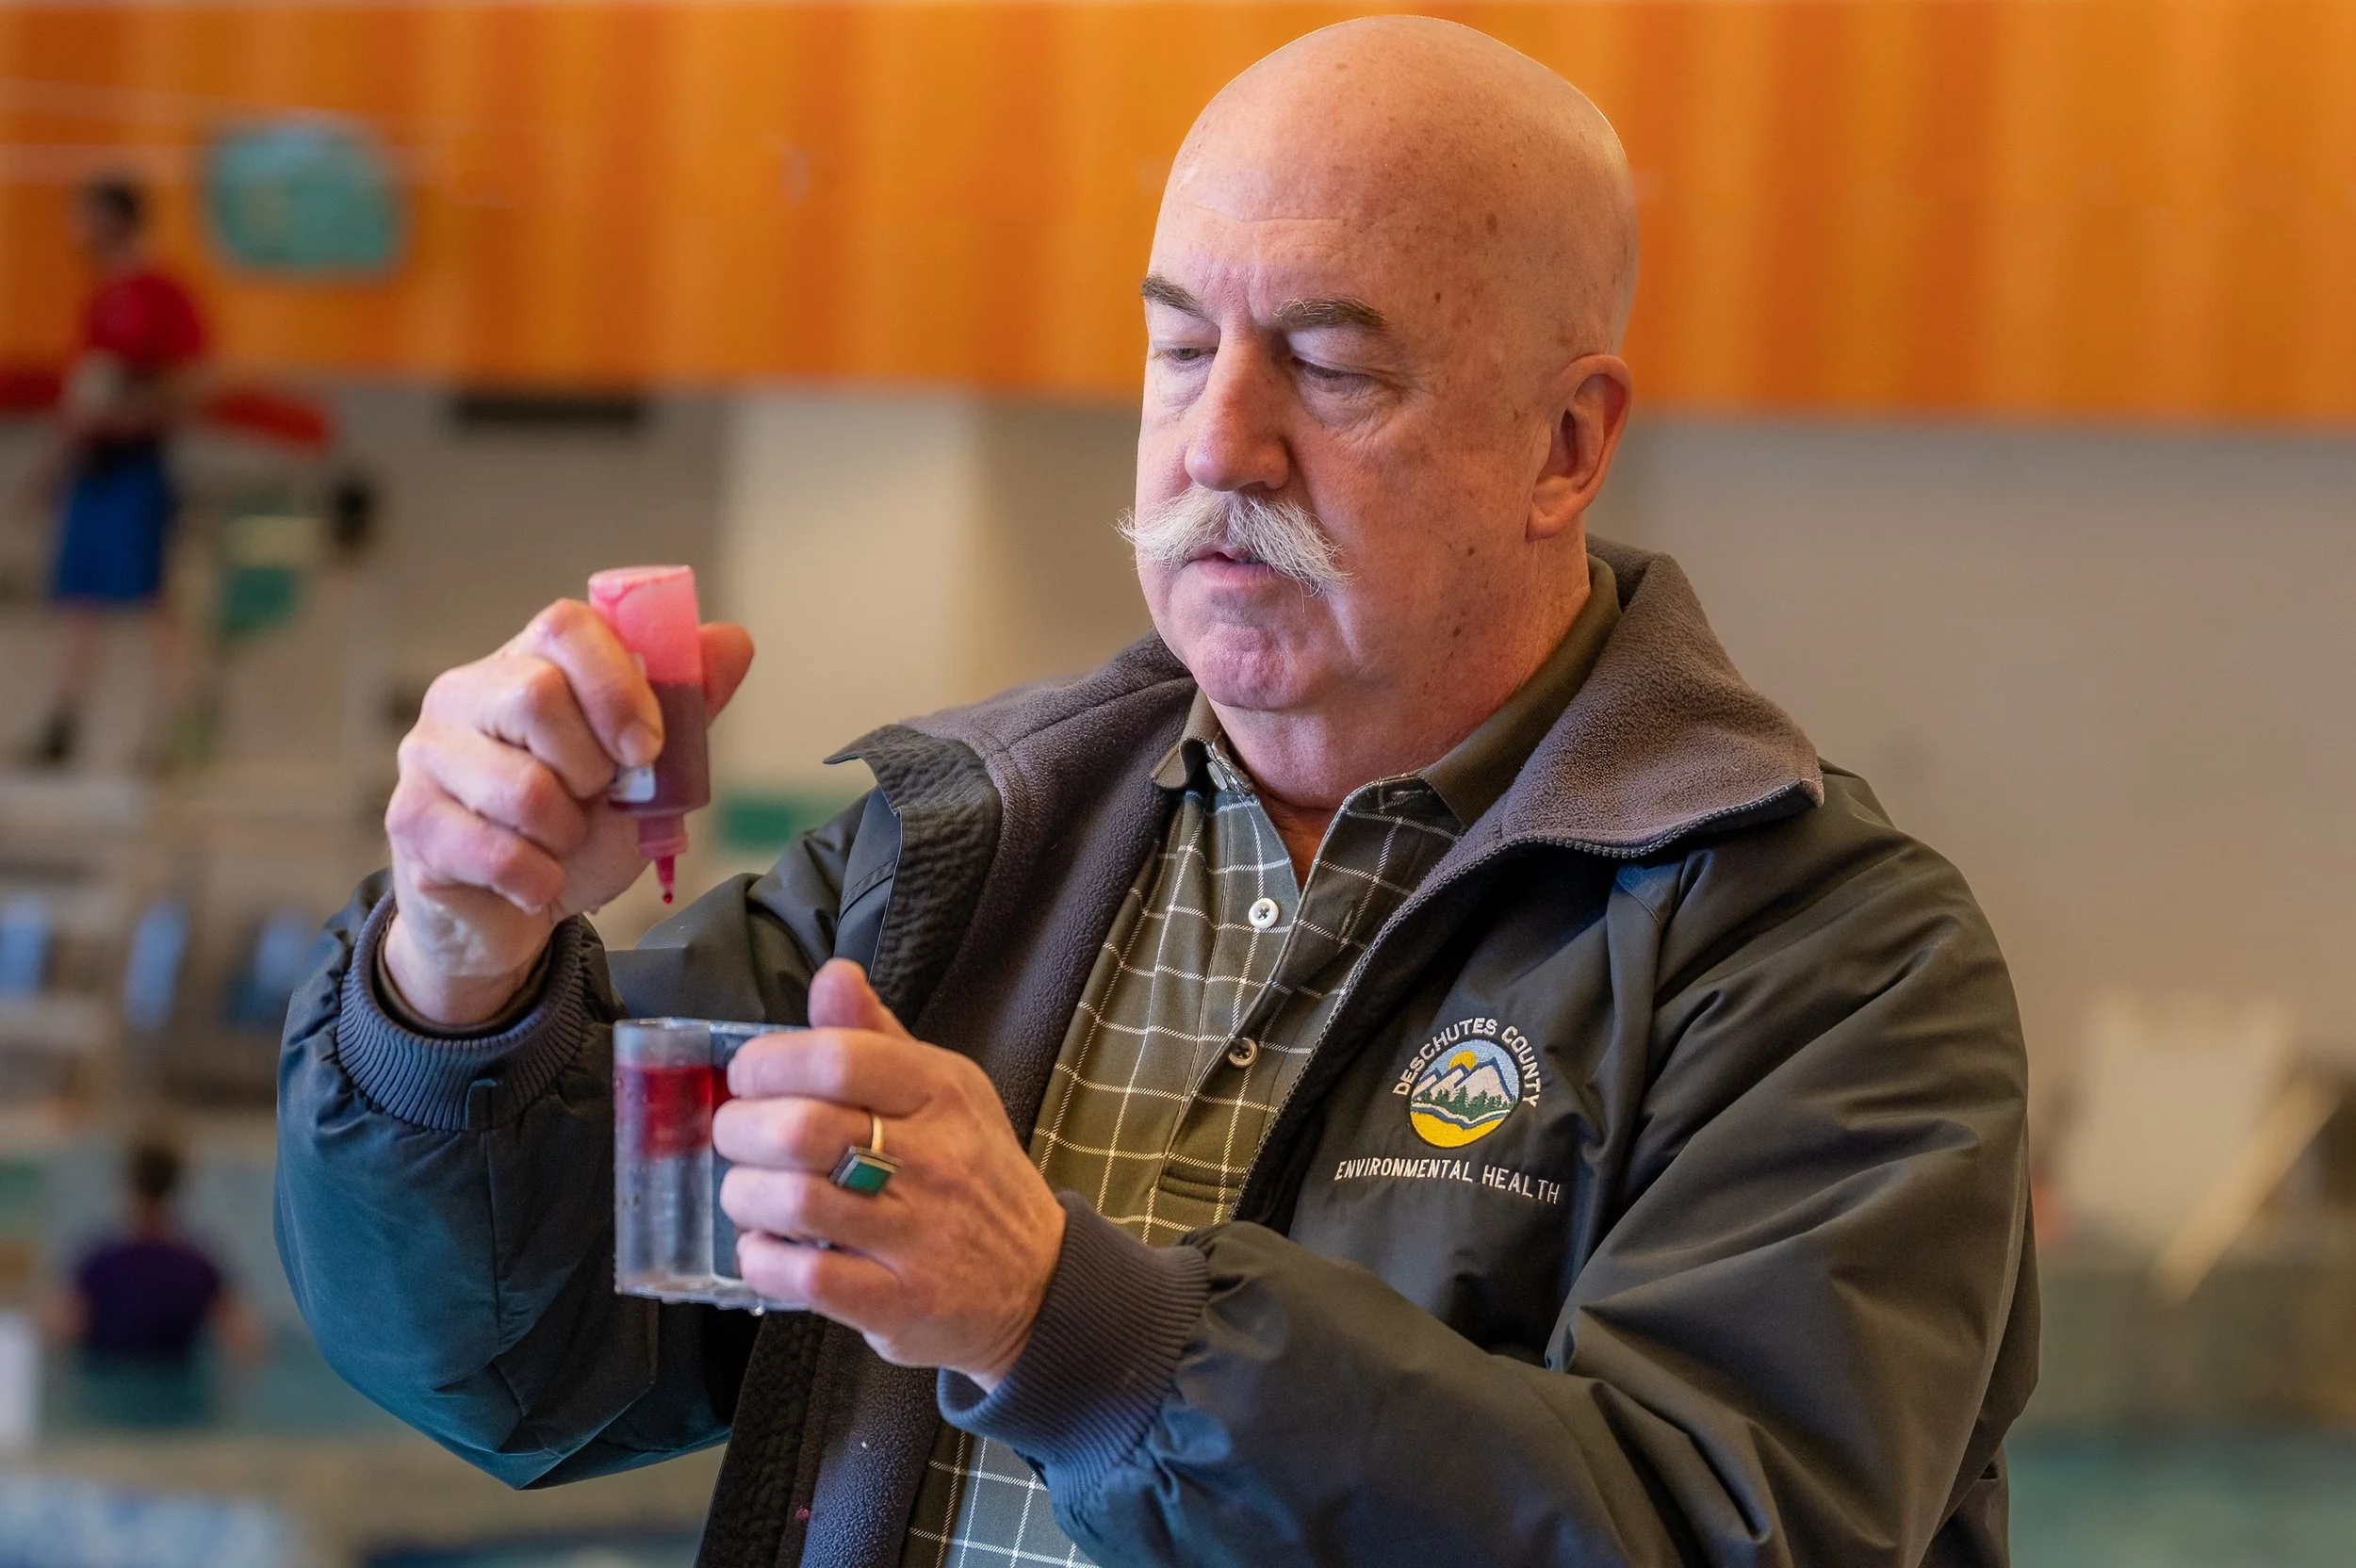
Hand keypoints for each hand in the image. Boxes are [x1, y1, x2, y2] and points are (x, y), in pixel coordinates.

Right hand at [383, 599, 753, 1024]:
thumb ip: (684, 711)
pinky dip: (537, 879)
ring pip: (520, 785)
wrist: (511, 917)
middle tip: (594, 799)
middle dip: (591, 765)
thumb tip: (733, 641)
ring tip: (561, 843)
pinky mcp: (409, 821)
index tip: (645, 747)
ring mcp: (427, 754)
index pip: (565, 625)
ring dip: (566, 832)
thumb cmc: (576, 834)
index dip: (618, 685)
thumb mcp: (644, 774)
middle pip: (534, 693)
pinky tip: (536, 884)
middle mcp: (465, 695)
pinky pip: (494, 850)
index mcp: (526, 665)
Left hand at [713, 960, 1066, 1388]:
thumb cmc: (974, 1174)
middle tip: (735, 1138)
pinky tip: (764, 1248)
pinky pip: (807, 1277)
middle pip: (802, 1129)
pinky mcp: (899, 1303)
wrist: (1039, 1280)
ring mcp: (917, 1237)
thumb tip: (832, 976)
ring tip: (747, 1192)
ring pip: (796, 1202)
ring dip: (746, 1196)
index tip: (749, 1079)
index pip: (839, 1056)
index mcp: (942, 1094)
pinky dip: (763, 1259)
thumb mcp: (946, 1091)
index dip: (769, 1063)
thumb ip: (878, 1038)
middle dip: (740, 1130)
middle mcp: (934, 1160)